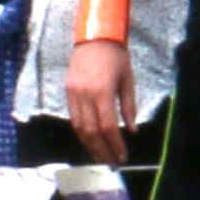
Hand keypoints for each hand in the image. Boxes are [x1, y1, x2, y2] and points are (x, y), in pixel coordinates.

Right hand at [69, 39, 132, 162]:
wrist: (95, 36)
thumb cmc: (116, 57)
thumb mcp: (128, 81)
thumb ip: (129, 107)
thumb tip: (132, 130)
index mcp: (102, 92)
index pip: (108, 127)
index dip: (115, 145)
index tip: (122, 156)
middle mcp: (85, 95)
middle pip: (92, 131)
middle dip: (102, 150)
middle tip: (111, 163)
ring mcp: (73, 94)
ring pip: (79, 127)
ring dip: (90, 145)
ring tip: (100, 156)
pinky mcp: (67, 91)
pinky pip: (73, 117)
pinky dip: (81, 132)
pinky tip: (89, 140)